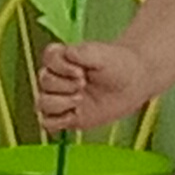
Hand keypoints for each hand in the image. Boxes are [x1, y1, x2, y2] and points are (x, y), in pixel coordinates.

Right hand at [36, 39, 158, 135]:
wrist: (132, 85)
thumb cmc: (117, 66)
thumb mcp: (103, 55)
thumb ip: (84, 52)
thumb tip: (67, 53)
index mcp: (63, 58)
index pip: (48, 58)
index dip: (60, 66)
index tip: (80, 71)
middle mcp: (58, 77)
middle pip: (43, 81)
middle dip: (63, 84)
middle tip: (84, 84)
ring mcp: (61, 98)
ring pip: (42, 103)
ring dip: (59, 102)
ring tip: (80, 99)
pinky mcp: (67, 117)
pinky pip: (48, 123)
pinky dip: (58, 121)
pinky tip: (75, 115)